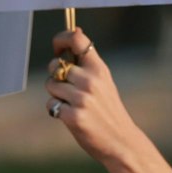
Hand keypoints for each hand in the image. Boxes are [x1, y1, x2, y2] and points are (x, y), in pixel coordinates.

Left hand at [44, 29, 141, 166]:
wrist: (121, 141)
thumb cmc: (108, 110)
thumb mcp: (104, 81)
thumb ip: (88, 62)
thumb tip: (76, 31)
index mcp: (99, 69)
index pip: (77, 39)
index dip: (61, 39)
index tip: (57, 48)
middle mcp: (91, 81)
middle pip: (55, 66)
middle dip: (55, 75)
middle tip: (67, 88)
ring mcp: (82, 99)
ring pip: (50, 85)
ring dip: (55, 94)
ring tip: (71, 103)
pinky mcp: (73, 116)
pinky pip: (51, 105)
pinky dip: (55, 110)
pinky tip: (70, 116)